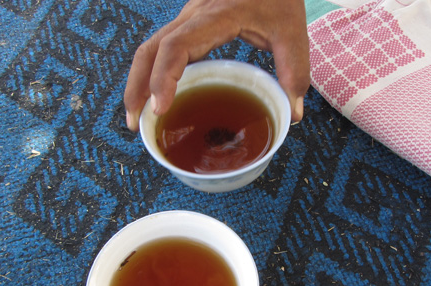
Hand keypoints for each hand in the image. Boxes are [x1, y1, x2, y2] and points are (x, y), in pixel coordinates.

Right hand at [123, 0, 309, 130]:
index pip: (176, 46)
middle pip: (150, 49)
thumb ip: (294, 71)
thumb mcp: (293, 32)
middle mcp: (193, 15)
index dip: (163, 77)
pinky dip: (153, 74)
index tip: (160, 107)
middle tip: (136, 124)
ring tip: (136, 117)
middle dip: (137, 87)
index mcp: (215, 16)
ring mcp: (188, 18)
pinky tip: (157, 97)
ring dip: (138, 81)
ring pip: (150, 48)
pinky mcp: (190, 24)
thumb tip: (292, 114)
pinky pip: (162, 48)